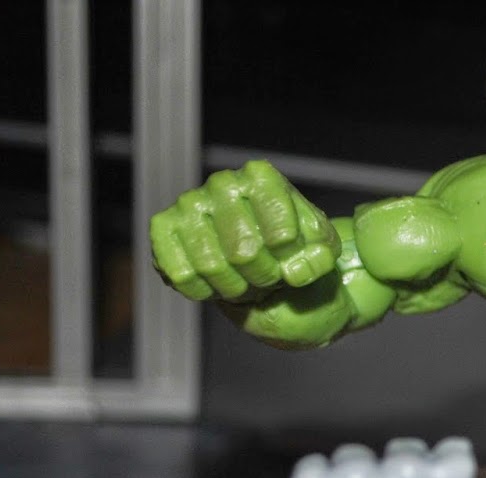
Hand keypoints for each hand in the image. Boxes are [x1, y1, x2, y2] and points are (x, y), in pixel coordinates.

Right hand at [149, 160, 341, 302]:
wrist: (261, 260)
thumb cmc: (293, 249)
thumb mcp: (321, 250)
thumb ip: (319, 257)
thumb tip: (294, 271)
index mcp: (262, 177)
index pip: (281, 235)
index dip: (289, 261)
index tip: (289, 259)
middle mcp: (222, 182)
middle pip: (244, 252)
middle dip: (262, 278)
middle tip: (267, 278)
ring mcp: (189, 203)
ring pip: (211, 265)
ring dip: (234, 287)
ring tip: (245, 281)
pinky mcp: (163, 227)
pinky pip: (180, 273)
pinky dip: (203, 290)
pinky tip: (216, 283)